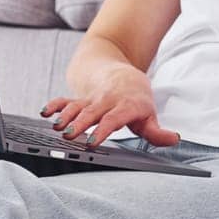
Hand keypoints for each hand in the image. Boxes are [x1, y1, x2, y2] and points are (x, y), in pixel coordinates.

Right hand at [40, 64, 180, 146]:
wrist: (123, 75)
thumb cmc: (137, 100)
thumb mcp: (149, 115)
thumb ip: (157, 131)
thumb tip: (174, 139)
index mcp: (124, 107)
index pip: (113, 119)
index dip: (103, 130)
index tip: (92, 142)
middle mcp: (106, 102)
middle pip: (91, 113)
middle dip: (79, 124)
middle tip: (68, 136)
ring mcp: (91, 100)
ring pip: (76, 106)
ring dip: (65, 116)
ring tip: (55, 127)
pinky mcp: (79, 99)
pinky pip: (65, 100)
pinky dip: (54, 105)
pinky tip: (44, 113)